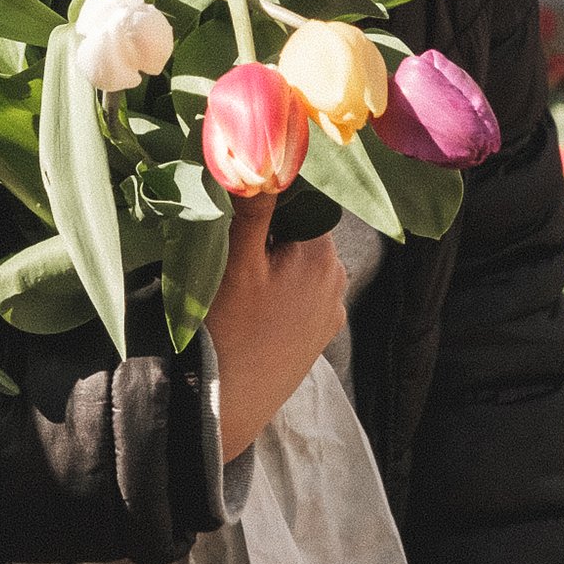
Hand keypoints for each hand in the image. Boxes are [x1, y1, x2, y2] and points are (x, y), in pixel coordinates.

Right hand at [208, 195, 343, 457]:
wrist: (226, 406)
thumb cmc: (227, 329)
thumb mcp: (236, 261)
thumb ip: (254, 207)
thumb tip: (263, 157)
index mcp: (323, 256)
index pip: (303, 204)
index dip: (269, 202)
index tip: (237, 213)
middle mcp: (337, 281)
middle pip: (303, 234)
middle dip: (271, 233)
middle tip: (231, 249)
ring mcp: (330, 314)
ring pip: (301, 266)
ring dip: (275, 264)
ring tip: (238, 284)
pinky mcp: (318, 339)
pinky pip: (301, 296)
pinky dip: (280, 293)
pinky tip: (252, 308)